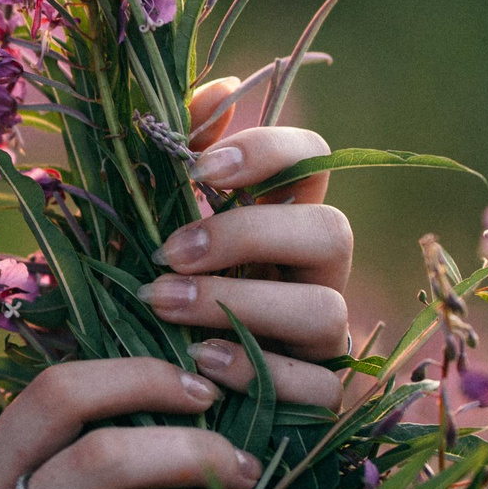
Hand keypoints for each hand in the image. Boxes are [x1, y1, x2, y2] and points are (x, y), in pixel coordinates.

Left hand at [136, 81, 354, 405]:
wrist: (156, 398)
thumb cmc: (162, 297)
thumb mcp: (156, 227)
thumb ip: (180, 161)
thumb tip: (218, 89)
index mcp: (282, 220)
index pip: (312, 157)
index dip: (268, 150)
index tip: (198, 168)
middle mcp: (317, 274)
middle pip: (331, 230)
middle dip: (249, 235)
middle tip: (172, 250)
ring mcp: (325, 339)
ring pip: (325, 310)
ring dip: (241, 305)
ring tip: (165, 305)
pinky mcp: (320, 399)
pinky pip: (317, 388)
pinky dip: (259, 372)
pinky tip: (202, 363)